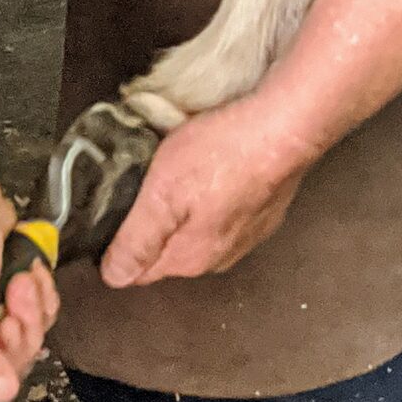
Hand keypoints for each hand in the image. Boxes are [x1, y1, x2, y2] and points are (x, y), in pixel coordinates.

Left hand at [100, 93, 310, 287]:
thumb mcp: (160, 195)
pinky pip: (221, 213)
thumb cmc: (224, 154)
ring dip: (181, 209)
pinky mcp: (262, 213)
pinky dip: (211, 196)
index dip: (118, 242)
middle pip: (165, 251)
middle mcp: (218, 258)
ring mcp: (244, 237)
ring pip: (193, 231)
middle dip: (150, 224)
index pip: (137, 271)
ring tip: (178, 171)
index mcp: (189, 260)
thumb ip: (136, 241)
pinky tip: (211, 169)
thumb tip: (115, 276)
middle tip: (145, 183)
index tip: (116, 207)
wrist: (286, 126)